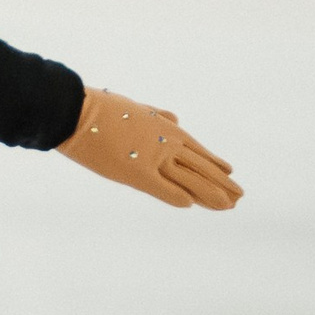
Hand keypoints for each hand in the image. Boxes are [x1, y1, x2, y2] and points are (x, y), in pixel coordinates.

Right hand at [59, 88, 242, 209]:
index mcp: (166, 129)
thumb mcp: (136, 108)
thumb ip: (157, 116)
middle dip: (222, 183)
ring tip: (229, 206)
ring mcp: (153, 158)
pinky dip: (179, 197)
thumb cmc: (101, 108)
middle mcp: (166, 144)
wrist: (75, 111)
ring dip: (211, 194)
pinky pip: (164, 189)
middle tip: (239, 197)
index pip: (199, 151)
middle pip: (202, 168)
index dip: (216, 164)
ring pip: (191, 180)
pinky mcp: (136, 173)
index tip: (230, 174)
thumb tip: (176, 118)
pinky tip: (190, 205)